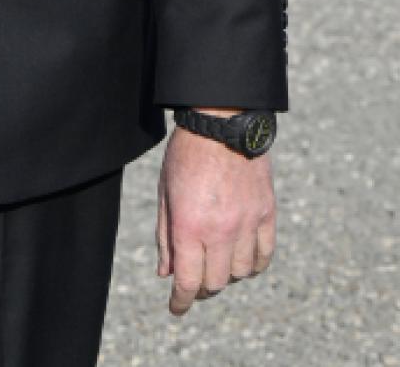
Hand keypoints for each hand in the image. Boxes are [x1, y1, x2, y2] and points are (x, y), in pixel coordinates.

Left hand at [156, 108, 276, 316]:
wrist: (222, 122)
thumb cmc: (186, 154)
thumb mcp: (165, 192)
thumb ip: (165, 235)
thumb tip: (166, 273)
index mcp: (190, 225)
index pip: (187, 281)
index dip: (180, 301)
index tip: (176, 308)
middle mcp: (220, 230)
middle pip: (215, 283)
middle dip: (200, 288)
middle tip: (193, 282)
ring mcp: (247, 223)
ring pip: (241, 273)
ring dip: (227, 276)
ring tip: (216, 264)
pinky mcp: (266, 213)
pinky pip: (264, 254)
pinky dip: (254, 264)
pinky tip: (242, 259)